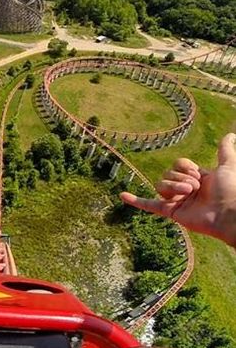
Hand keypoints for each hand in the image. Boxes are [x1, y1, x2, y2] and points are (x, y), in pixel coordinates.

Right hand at [121, 133, 235, 246]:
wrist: (229, 213)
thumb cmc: (231, 191)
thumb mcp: (227, 167)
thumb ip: (225, 151)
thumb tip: (230, 134)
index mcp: (195, 178)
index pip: (177, 164)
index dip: (185, 167)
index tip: (199, 174)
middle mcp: (184, 189)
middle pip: (168, 174)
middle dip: (182, 178)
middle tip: (196, 188)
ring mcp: (176, 201)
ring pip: (161, 185)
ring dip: (174, 187)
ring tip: (189, 194)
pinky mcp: (170, 212)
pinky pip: (149, 205)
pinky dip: (135, 201)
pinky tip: (122, 195)